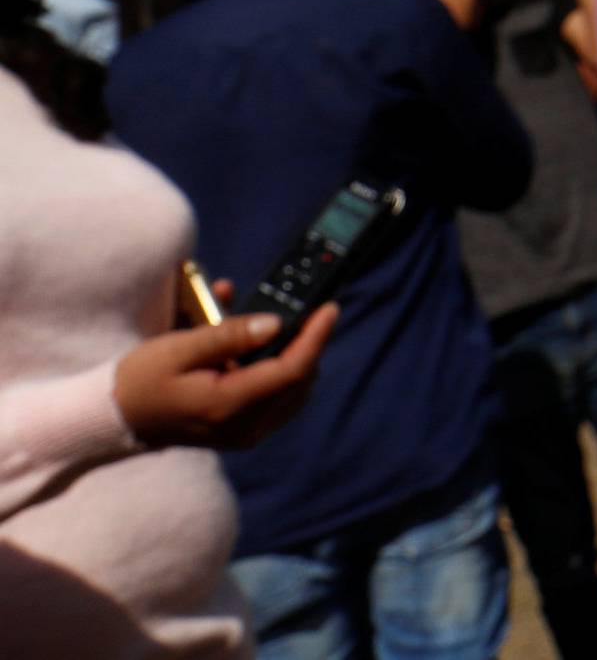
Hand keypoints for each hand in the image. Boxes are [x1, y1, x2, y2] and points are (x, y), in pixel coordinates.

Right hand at [114, 304, 338, 450]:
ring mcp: (244, 435)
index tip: (330, 308)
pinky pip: (280, 402)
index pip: (291, 371)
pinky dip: (285, 374)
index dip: (316, 337)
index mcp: (228, 405)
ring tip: (294, 327)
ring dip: (300, 359)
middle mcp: (243, 427)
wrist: (119, 418)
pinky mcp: (241, 433)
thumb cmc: (144, 378)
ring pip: (295, 394)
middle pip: (300, 383)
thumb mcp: (180, 348)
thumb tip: (275, 324)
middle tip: (310, 311)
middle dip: (311, 345)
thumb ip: (229, 335)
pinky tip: (272, 349)